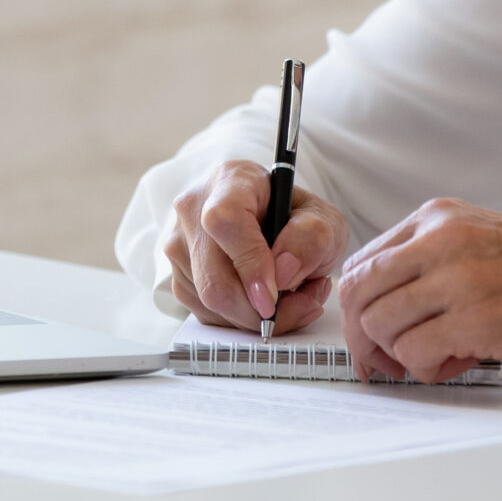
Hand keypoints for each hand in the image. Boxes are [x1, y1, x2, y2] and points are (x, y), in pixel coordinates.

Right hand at [165, 160, 351, 333]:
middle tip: (302, 306)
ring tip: (292, 296)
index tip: (274, 295)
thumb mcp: (323, 219)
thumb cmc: (296, 217)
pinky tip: (265, 301)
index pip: (225, 221)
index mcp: (231, 180)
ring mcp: (179, 243)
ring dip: (257, 315)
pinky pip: (207, 314)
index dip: (249, 263)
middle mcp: (193, 209)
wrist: (276, 222)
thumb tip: (282, 272)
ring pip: (209, 303)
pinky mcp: (178, 275)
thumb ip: (311, 237)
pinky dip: (242, 319)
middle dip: (261, 308)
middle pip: (214, 278)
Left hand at [338, 198, 501, 383]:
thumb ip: (434, 260)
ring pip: (380, 327)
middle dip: (366, 338)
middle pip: (360, 295)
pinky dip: (426, 368)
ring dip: (402, 355)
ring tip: (440, 356)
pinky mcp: (474, 320)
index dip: (360, 307)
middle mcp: (439, 242)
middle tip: (388, 360)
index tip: (371, 334)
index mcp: (438, 219)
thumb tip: (392, 306)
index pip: (363, 263)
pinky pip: (414, 353)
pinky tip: (457, 362)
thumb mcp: (484, 239)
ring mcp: (455, 279)